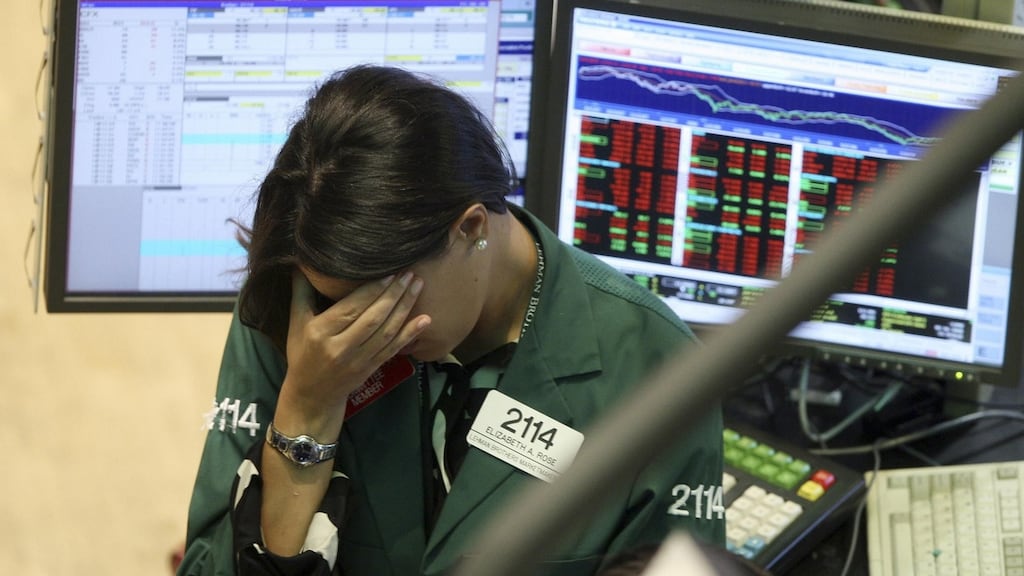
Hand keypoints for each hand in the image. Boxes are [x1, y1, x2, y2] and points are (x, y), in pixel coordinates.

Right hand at [275, 270, 429, 436]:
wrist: (312, 395)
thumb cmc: (303, 354)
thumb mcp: (296, 323)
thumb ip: (301, 292)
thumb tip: (300, 261)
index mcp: (321, 333)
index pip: (351, 308)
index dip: (372, 291)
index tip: (390, 273)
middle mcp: (340, 347)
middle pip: (372, 318)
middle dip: (394, 295)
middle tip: (410, 274)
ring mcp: (358, 360)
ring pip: (386, 332)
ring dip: (405, 308)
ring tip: (417, 286)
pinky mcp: (371, 368)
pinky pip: (394, 348)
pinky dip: (410, 333)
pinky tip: (425, 319)